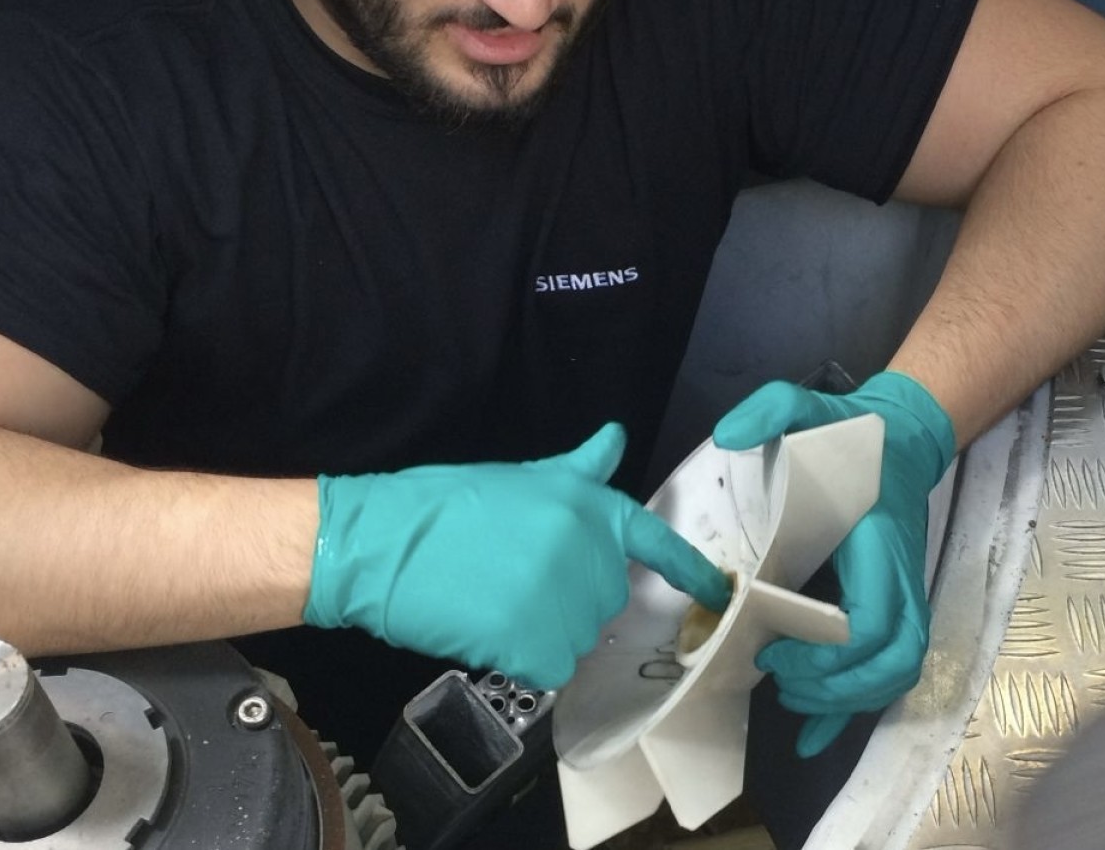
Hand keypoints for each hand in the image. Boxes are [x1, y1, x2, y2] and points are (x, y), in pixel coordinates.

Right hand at [303, 423, 730, 689]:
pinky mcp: (542, 649)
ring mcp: (570, 605)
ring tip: (495, 600)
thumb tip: (615, 437)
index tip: (717, 595)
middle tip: (516, 579)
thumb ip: (579, 469)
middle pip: (607, 595)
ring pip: (577, 636)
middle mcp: (593, 554)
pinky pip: (550, 667)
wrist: (387, 544)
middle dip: (572, 594)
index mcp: (591, 507)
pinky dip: (523, 658)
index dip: (688, 571)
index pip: (656, 542)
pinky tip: (489, 629)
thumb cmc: (448, 503)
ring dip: (545, 629)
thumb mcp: (523, 477)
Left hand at [713, 370, 955, 755]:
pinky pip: (887, 673)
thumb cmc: (855, 434)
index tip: (774, 649)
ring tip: (790, 701)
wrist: (903, 439)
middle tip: (777, 680)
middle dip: (837, 688)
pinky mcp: (894, 608)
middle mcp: (900, 578)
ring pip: (895, 675)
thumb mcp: (811, 406)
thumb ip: (772, 407)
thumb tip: (728, 436)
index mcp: (879, 541)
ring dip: (845, 702)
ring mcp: (902, 597)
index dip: (830, 652)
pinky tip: (812, 737)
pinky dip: (851, 710)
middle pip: (894, 662)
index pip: (877, 620)